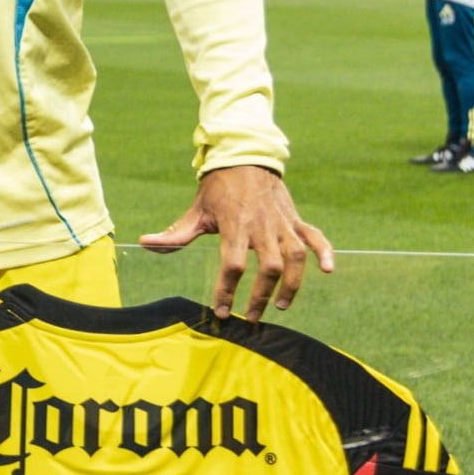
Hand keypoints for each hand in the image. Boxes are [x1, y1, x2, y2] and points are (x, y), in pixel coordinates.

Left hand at [140, 164, 336, 322]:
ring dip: (293, 284)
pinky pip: (315, 236)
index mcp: (234, 224)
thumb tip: (144, 243)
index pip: (233, 264)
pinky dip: (325, 252)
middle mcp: (261, 225)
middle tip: (252, 317)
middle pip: (269, 267)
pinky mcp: (295, 219)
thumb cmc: (218, 187)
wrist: (245, 156)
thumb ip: (175, 234)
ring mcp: (282, 222)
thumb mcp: (196, 210)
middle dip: (261, 296)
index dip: (227, 290)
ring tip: (282, 305)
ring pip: (295, 257)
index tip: (223, 311)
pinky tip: (329, 270)